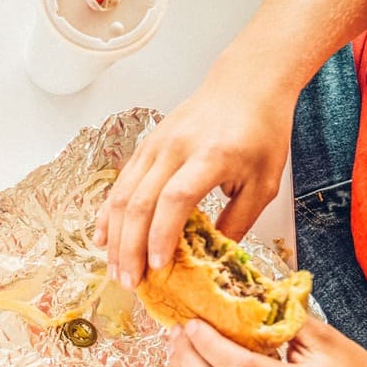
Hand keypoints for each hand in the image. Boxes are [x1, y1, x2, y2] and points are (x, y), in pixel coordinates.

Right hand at [95, 61, 295, 288]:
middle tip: (130, 281)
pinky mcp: (144, 148)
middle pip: (139, 202)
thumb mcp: (264, 182)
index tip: (158, 267)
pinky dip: (107, 215)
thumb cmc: (260, 133)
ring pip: (122, 196)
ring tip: (116, 270)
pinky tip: (103, 239)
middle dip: (130, 248)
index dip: (162, 235)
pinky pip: (118, 185)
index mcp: (212, 155)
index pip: (176, 198)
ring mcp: (154, 146)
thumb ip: (238, 222)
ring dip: (115, 237)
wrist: (246, 84)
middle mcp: (176, 149)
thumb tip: (210, 261)